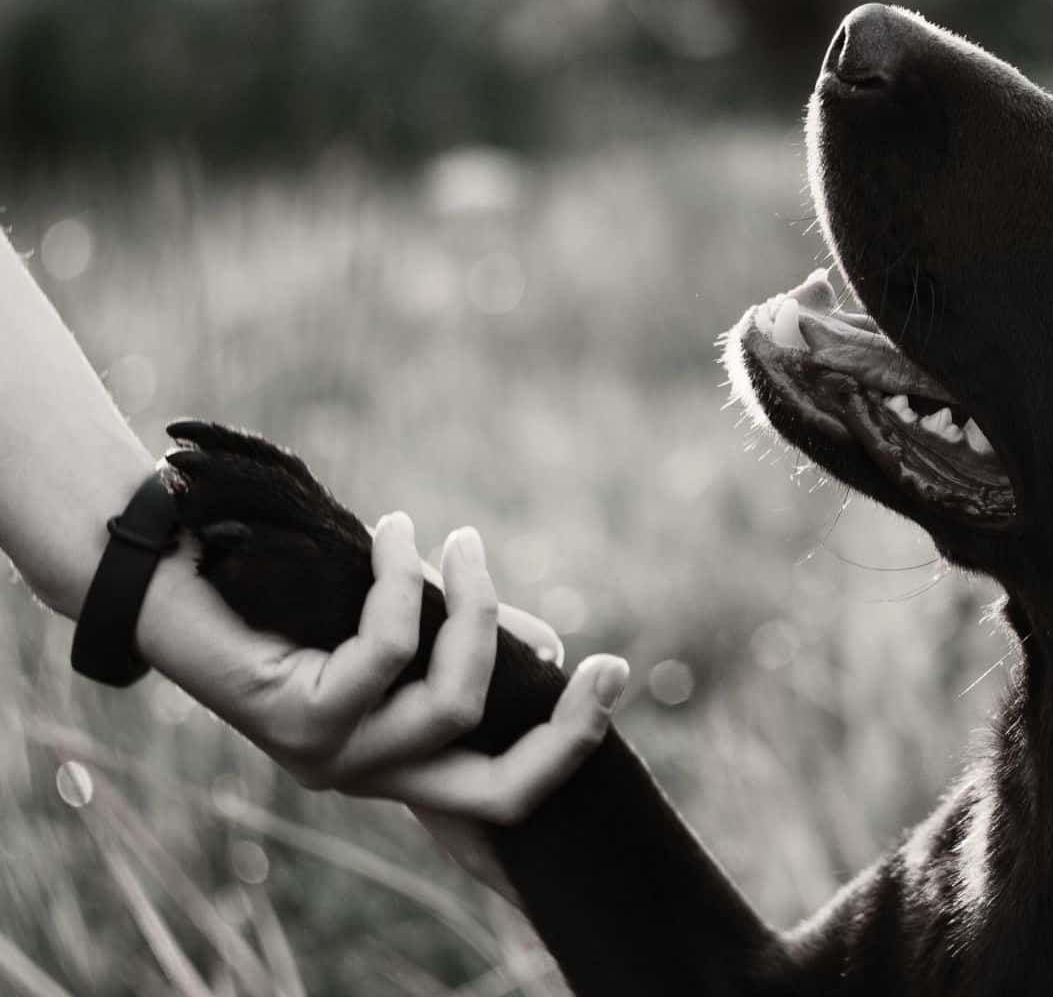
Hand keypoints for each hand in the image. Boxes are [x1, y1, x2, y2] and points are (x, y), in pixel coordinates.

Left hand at [136, 513, 629, 894]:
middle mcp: (369, 776)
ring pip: (451, 706)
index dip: (571, 745)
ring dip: (471, 607)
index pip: (503, 793)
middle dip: (565, 729)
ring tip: (457, 540)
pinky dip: (400, 585)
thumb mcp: (391, 616)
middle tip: (605, 662)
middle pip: (499, 792)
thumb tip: (544, 648)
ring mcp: (331, 759)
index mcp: (397, 762)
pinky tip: (392, 534)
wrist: (163, 572)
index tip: (613, 671)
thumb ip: (461, 635)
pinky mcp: (293, 721)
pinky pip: (384, 654)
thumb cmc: (281, 588)